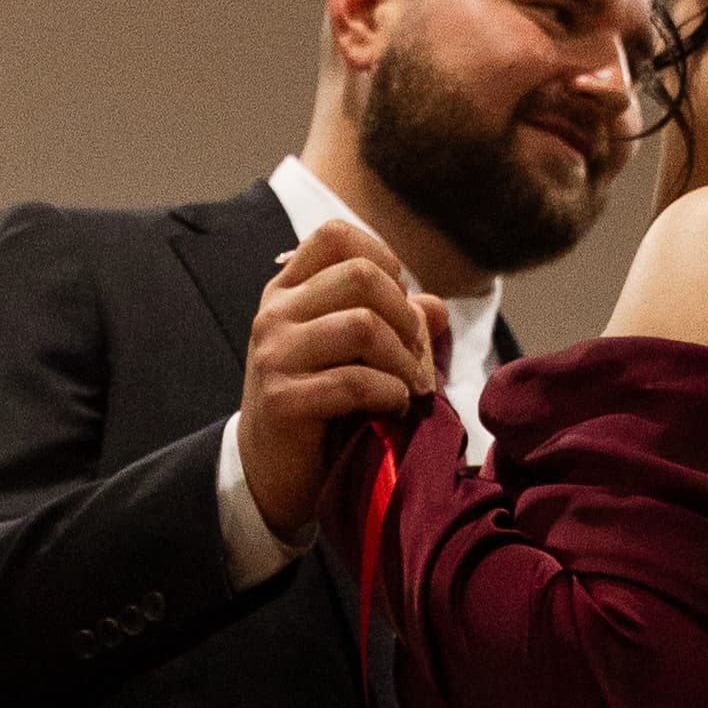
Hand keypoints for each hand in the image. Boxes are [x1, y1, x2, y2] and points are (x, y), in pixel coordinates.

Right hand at [237, 223, 442, 541]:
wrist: (269, 471)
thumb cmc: (319, 403)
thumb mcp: (353, 353)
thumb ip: (393, 321)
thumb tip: (438, 307)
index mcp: (288, 290)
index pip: (335, 236)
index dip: (382, 258)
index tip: (399, 302)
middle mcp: (275, 313)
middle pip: (361, 275)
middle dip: (405, 314)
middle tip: (416, 353)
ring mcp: (274, 354)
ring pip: (362, 325)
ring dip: (403, 359)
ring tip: (410, 385)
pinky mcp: (282, 400)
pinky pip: (354, 382)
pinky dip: (390, 393)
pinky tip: (394, 405)